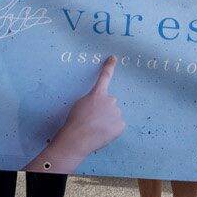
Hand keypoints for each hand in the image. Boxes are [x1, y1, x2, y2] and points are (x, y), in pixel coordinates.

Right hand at [42, 57, 124, 172]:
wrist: (77, 138)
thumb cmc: (75, 122)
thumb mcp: (80, 104)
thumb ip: (92, 100)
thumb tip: (100, 105)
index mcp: (98, 94)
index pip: (105, 77)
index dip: (109, 67)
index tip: (114, 58)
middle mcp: (110, 100)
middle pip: (110, 103)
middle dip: (104, 109)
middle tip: (93, 120)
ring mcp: (117, 113)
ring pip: (114, 115)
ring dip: (107, 120)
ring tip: (95, 129)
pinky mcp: (121, 125)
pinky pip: (117, 126)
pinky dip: (111, 130)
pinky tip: (102, 133)